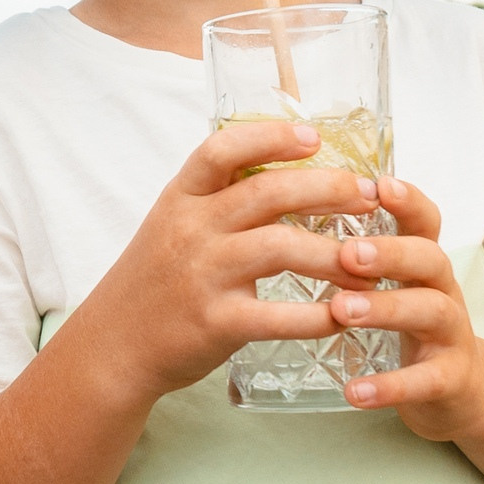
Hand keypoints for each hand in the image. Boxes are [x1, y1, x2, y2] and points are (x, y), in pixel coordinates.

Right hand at [81, 120, 379, 402]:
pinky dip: (318, 316)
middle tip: (368, 196)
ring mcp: (202, 275)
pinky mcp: (215, 322)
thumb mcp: (172, 226)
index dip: (271, 137)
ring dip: (334, 253)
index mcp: (181, 199)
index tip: (314, 138)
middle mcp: (190, 230)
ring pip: (281, 247)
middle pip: (268, 192)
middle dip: (328, 189)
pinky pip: (279, 315)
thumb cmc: (155, 283)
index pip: (222, 149)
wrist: (113, 347)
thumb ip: (217, 200)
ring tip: (370, 260)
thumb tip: (286, 170)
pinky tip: (343, 314)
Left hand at [322, 177, 483, 437]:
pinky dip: (390, 386)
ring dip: (386, 308)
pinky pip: (424, 381)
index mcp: (423, 262)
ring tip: (341, 310)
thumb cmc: (410, 323)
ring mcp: (451, 334)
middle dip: (390, 253)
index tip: (380, 184)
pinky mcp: (450, 379)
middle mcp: (443, 290)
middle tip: (347, 253)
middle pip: (429, 258)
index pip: (425, 221)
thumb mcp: (395, 283)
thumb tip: (296, 213)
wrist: (463, 391)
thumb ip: (362, 254)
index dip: (409, 201)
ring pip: (430, 311)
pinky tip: (354, 392)